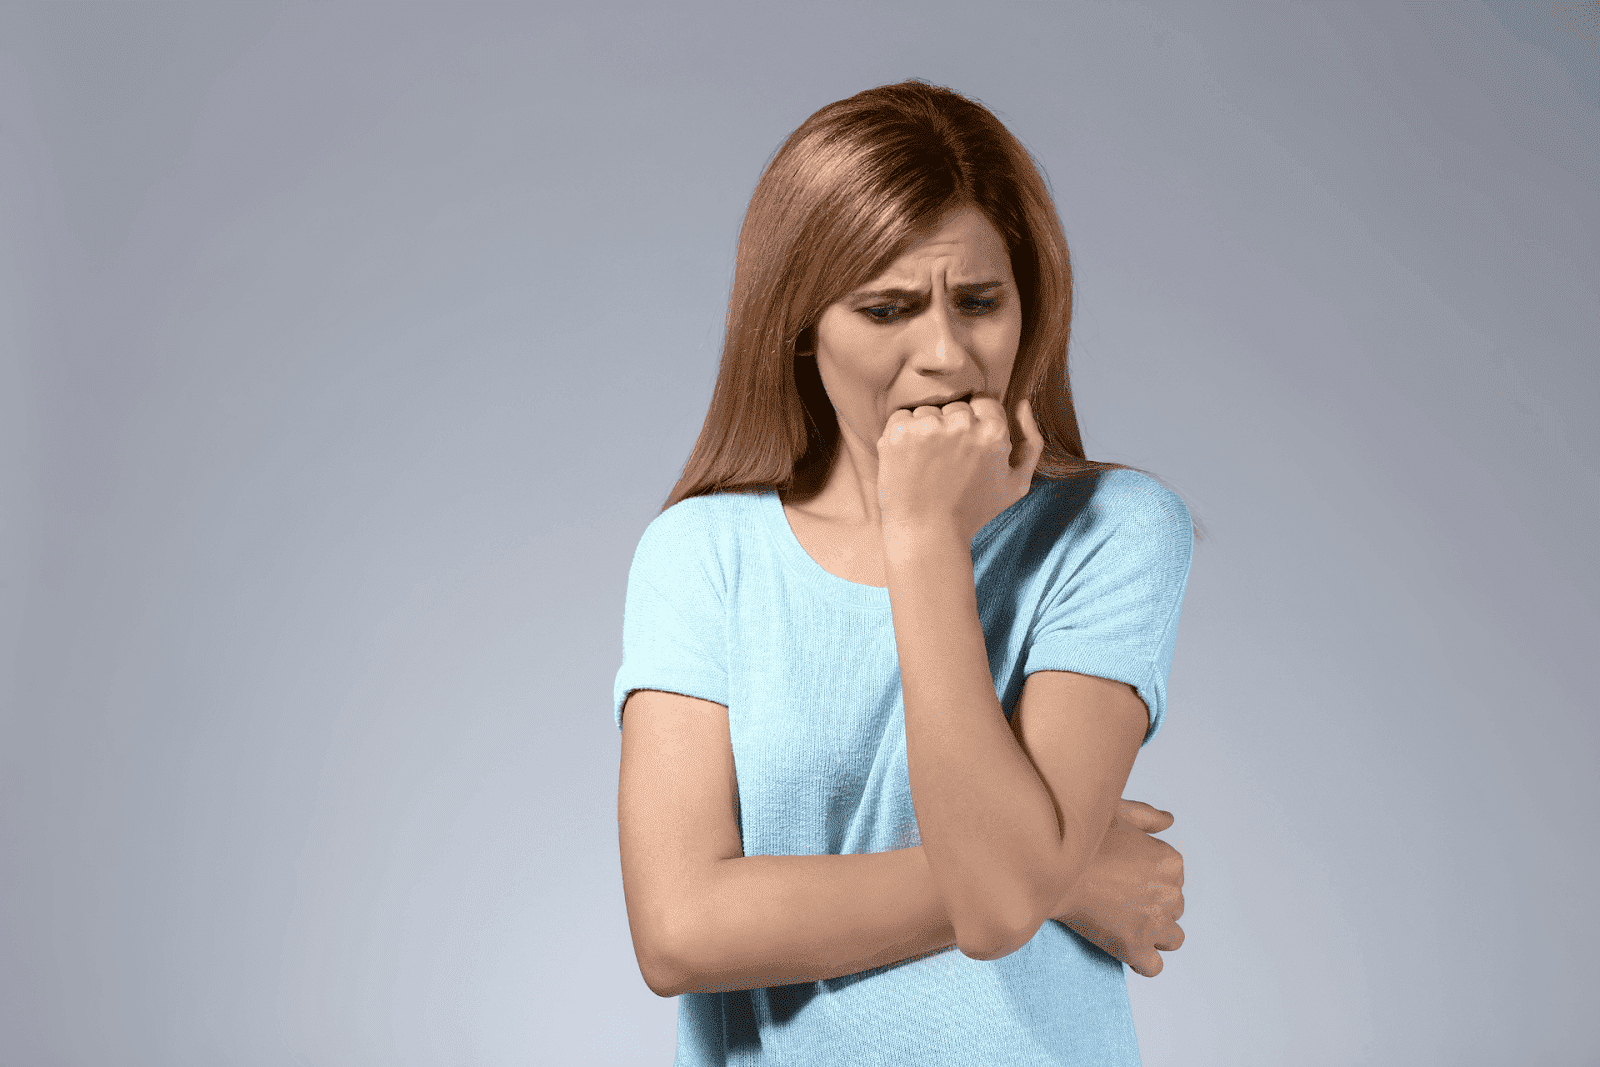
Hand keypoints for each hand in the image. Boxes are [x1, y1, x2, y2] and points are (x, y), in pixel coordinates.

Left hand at [877, 395, 1044, 544]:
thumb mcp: (1016, 484)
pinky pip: (902, 416)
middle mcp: (962, 423)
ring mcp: (928, 426)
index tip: (966, 446)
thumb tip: (1022, 403)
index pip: (985, 402)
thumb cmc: (973, 511)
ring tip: (927, 463)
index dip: (976, 424)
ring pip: (929, 410)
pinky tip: (909, 460)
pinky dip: (903, 433)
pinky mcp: (899, 432)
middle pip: (956, 406)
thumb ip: (1030, 442)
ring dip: (926, 429)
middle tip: (946, 461)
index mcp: (993, 432)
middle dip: (952, 426)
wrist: (927, 533)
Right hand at [1052, 798, 1184, 976]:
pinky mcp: (1134, 946)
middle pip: (1173, 908)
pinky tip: (1123, 948)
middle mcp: (1169, 893)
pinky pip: (1153, 967)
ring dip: (1154, 934)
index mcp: (1170, 861)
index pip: (1175, 879)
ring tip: (1126, 926)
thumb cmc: (1081, 838)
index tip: (1126, 880)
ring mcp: (1153, 923)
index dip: (1150, 880)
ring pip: (1173, 938)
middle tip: (1120, 900)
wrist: (1052, 867)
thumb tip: (1169, 820)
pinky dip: (1141, 962)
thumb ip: (1148, 816)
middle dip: (1152, 906)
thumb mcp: (1118, 811)